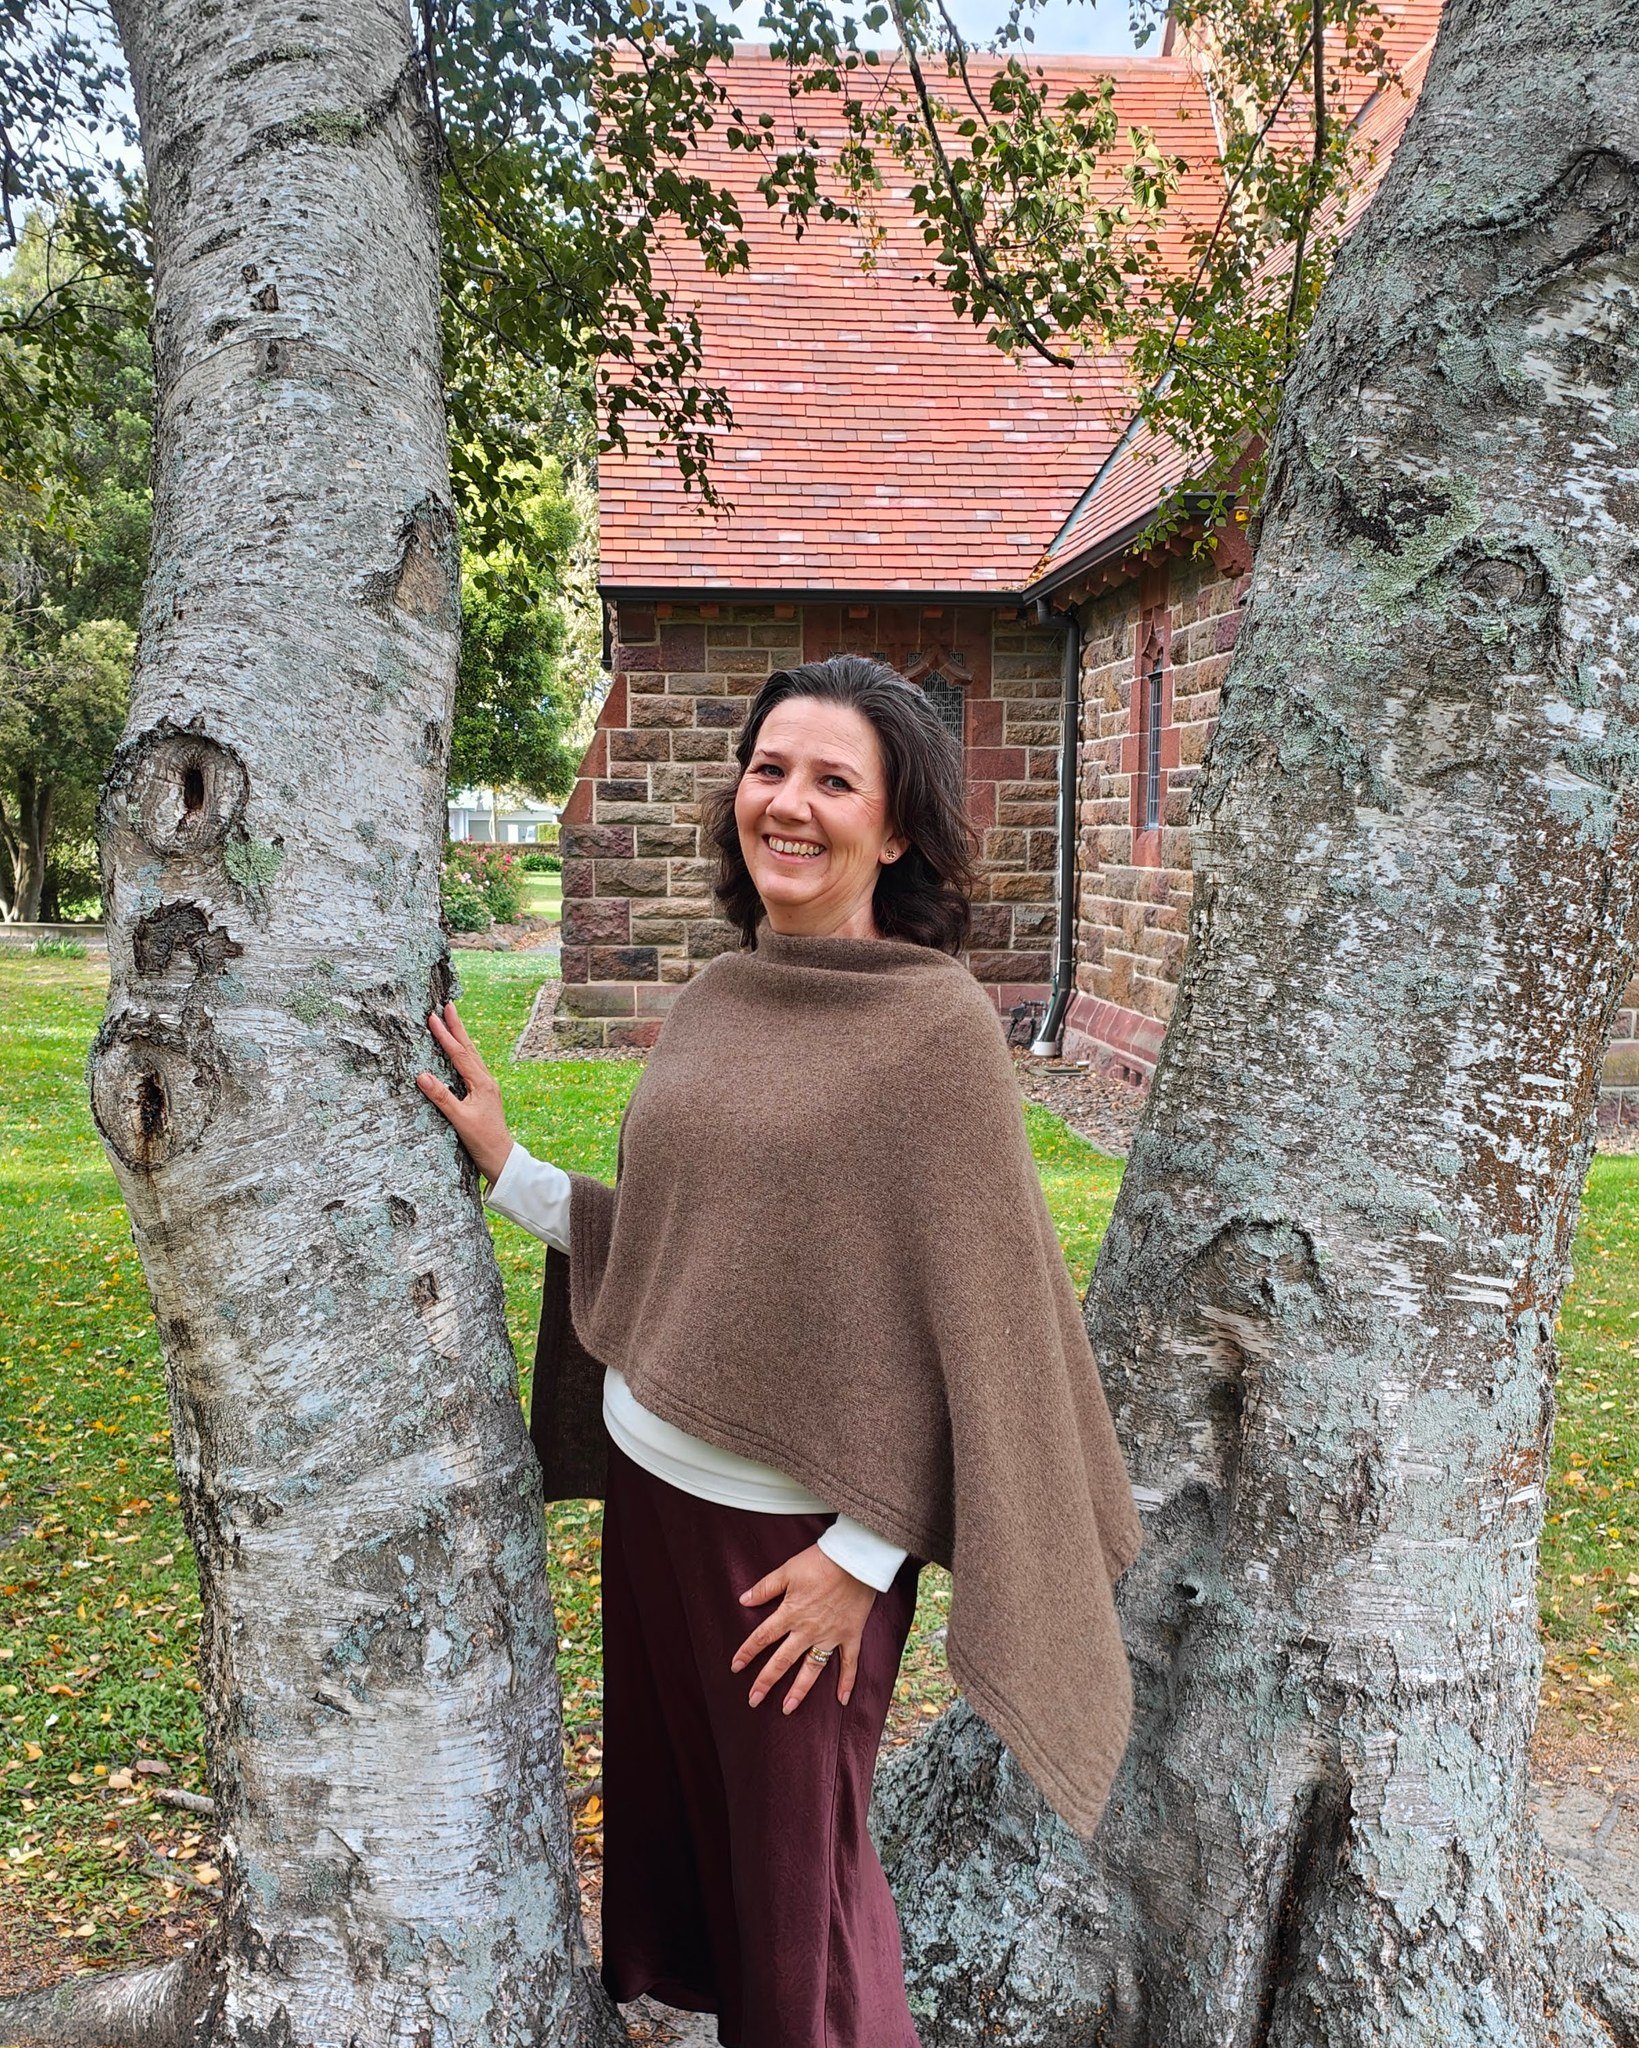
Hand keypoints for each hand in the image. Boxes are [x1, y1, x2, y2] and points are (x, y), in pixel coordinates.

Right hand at [415, 1001, 512, 1182]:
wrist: (502, 1158)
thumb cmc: (482, 1141)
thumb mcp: (460, 1120)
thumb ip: (442, 1097)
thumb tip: (422, 1075)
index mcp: (481, 1084)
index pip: (459, 1054)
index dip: (445, 1035)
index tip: (433, 1017)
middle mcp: (486, 1081)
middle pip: (468, 1048)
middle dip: (457, 1026)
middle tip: (447, 1006)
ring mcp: (486, 1087)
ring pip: (472, 1056)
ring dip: (461, 1037)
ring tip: (452, 1021)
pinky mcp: (484, 1094)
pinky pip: (472, 1067)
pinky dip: (464, 1053)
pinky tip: (460, 1053)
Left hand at [730, 1542, 877, 1712]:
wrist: (856, 1559)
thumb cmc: (820, 1561)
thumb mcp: (787, 1570)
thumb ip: (765, 1588)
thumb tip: (743, 1600)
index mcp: (790, 1613)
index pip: (763, 1637)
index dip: (747, 1652)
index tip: (735, 1667)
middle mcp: (808, 1630)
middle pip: (782, 1661)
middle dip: (766, 1681)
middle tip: (753, 1700)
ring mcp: (830, 1636)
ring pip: (812, 1668)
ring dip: (799, 1690)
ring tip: (787, 1708)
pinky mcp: (850, 1635)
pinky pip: (849, 1663)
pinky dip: (847, 1682)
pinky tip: (842, 1701)